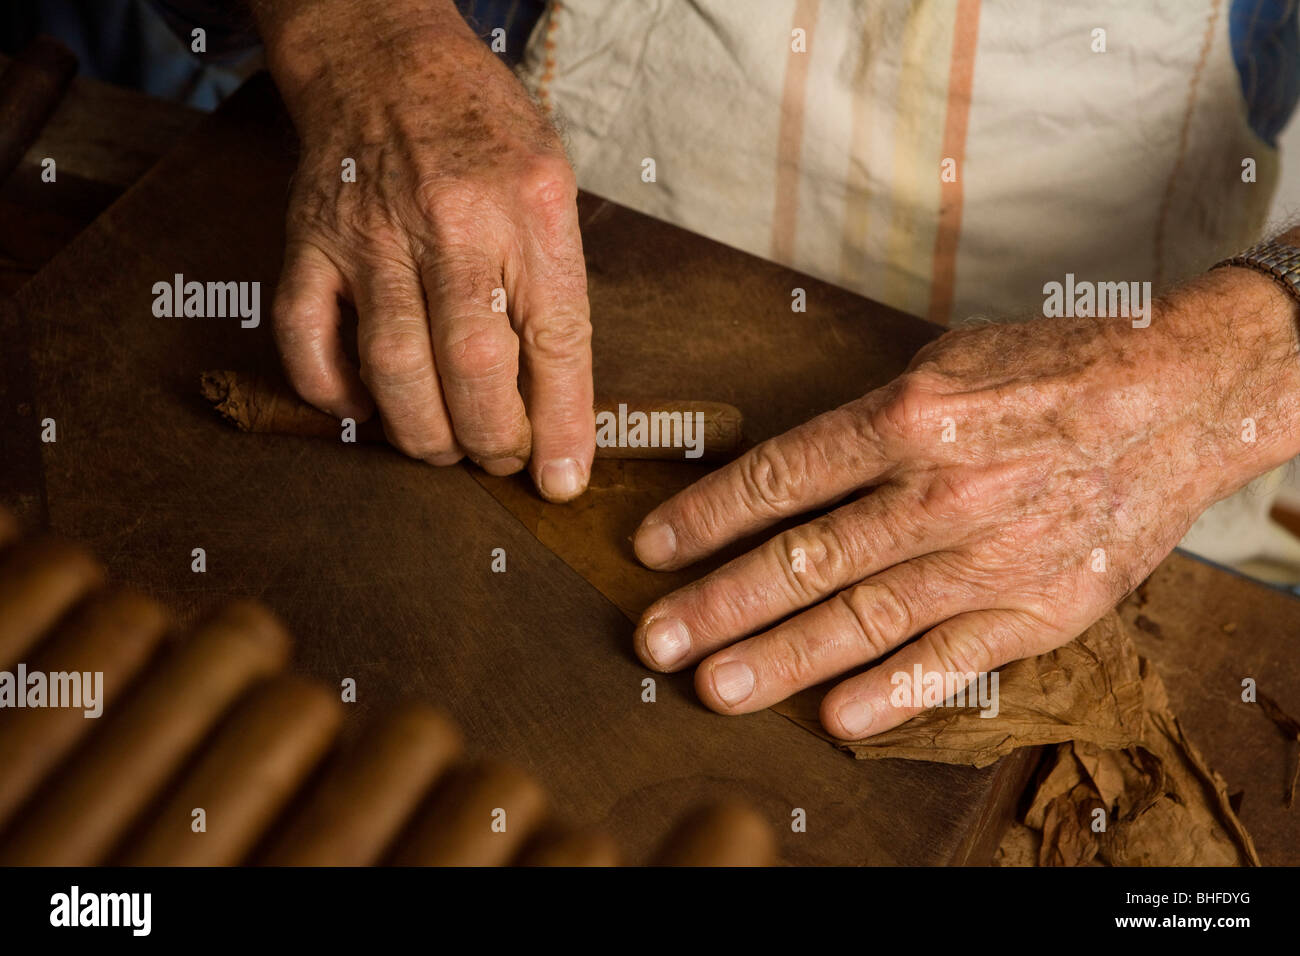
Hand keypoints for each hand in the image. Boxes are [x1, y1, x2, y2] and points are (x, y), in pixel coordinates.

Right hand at [253, 0, 593, 499]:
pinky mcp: (309, 241)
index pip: (556, 338)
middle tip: (500, 458)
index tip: (563, 480)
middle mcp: (453, 219)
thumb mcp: (552, 187)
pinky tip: (363, 409)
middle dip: (492, 439)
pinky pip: (305, 337)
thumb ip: (557, 286)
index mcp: (531, 206)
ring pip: (393, 366)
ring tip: (445, 448)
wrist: (385, 59)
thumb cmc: (483, 133)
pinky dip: (331, 392)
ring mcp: (372, 232)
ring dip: (422, 434)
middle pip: (473, 364)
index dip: (563, 424)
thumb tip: (561, 405)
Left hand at [631, 265, 1299, 737]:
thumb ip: (870, 422)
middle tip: (655, 641)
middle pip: (803, 560)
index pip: (779, 477)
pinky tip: (835, 718)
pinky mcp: (1040, 608)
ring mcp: (989, 558)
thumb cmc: (1056, 370)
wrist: (1182, 397)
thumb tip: (789, 474)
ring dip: (779, 659)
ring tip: (714, 686)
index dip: (705, 518)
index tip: (654, 549)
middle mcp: (939, 493)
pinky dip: (891, 693)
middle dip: (717, 604)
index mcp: (909, 417)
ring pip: (862, 620)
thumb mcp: (947, 363)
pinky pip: (952, 660)